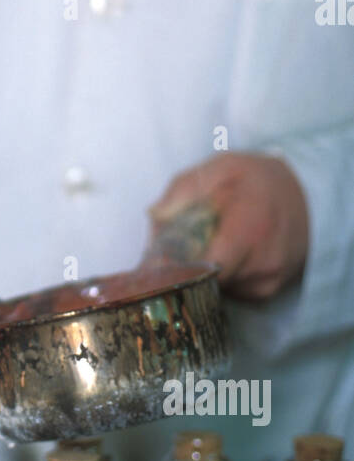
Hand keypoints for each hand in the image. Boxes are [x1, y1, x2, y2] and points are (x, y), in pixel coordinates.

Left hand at [148, 152, 308, 301]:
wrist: (307, 196)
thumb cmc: (255, 180)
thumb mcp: (219, 169)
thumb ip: (184, 191)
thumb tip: (154, 217)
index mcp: (248, 231)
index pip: (205, 270)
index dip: (175, 268)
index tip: (156, 261)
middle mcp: (261, 263)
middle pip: (204, 283)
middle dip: (183, 270)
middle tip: (169, 254)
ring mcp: (266, 281)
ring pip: (214, 289)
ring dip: (201, 274)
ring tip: (202, 247)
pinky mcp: (266, 292)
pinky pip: (229, 291)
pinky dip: (218, 277)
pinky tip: (222, 256)